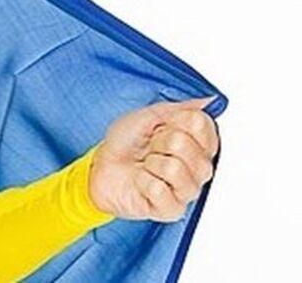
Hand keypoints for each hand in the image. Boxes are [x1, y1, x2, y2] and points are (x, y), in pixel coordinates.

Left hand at [87, 95, 219, 221]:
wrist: (101, 167)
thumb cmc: (125, 143)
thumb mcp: (148, 116)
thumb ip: (181, 109)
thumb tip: (209, 102)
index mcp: (199, 144)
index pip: (202, 125)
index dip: (174, 120)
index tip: (161, 127)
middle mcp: (199, 169)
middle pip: (186, 145)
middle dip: (159, 141)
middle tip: (150, 148)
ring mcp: (187, 191)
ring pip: (175, 169)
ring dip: (151, 163)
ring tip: (146, 166)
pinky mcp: (172, 210)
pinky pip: (159, 189)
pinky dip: (142, 182)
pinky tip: (141, 182)